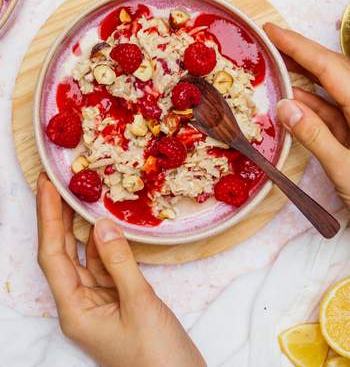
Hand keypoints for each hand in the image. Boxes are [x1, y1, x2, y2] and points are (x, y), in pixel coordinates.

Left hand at [36, 173, 204, 366]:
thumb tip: (100, 224)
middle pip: (62, 253)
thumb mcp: (139, 303)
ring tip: (76, 195)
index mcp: (76, 310)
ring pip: (83, 256)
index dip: (47, 218)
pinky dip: (104, 242)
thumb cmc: (157, 355)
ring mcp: (98, 302)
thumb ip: (119, 262)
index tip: (46, 187)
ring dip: (79, 227)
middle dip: (56, 217)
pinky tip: (103, 224)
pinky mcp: (116, 299)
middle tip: (56, 182)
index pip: (52, 255)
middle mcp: (80, 304)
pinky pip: (104, 264)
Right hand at [264, 23, 349, 205]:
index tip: (273, 31)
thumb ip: (315, 136)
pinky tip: (292, 104)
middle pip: (333, 71)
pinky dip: (312, 107)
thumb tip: (285, 106)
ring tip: (275, 72)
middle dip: (301, 56)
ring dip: (304, 82)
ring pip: (332, 91)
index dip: (299, 46)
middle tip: (270, 45)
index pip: (329, 67)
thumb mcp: (346, 170)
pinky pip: (333, 112)